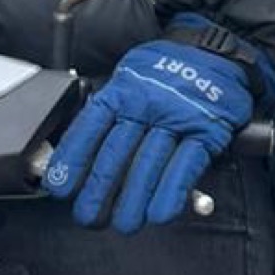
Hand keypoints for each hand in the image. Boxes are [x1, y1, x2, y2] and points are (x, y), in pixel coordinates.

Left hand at [43, 32, 259, 234]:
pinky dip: (171, 193)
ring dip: (134, 200)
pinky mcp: (205, 130)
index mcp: (121, 91)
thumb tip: (78, 156)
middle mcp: (145, 103)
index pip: (89, 129)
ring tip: (124, 223)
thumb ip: (108, 113)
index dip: (73, 162)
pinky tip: (160, 213)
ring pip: (149, 163)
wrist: (213, 51)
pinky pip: (186, 165)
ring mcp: (176, 116)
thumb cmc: (164, 73)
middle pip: (116, 153)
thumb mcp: (127, 80)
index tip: (61, 189)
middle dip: (99, 191)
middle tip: (89, 217)